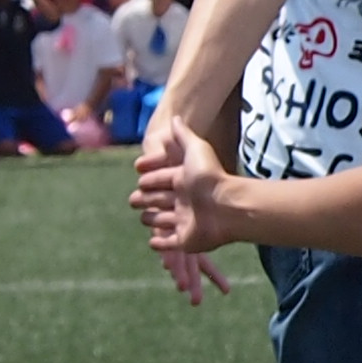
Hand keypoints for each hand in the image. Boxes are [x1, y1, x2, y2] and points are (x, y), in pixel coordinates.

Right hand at [130, 115, 233, 299]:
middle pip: (155, 201)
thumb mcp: (196, 149)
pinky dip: (160, 245)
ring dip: (151, 220)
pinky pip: (169, 245)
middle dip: (143, 199)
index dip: (148, 178)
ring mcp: (184, 223)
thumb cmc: (210, 177)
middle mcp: (182, 202)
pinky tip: (153, 242)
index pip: (158, 180)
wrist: (227, 205)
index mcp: (182, 182)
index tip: (139, 176)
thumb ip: (183, 135)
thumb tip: (176, 117)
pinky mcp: (185, 241)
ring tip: (146, 218)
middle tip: (134, 199)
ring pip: (159, 222)